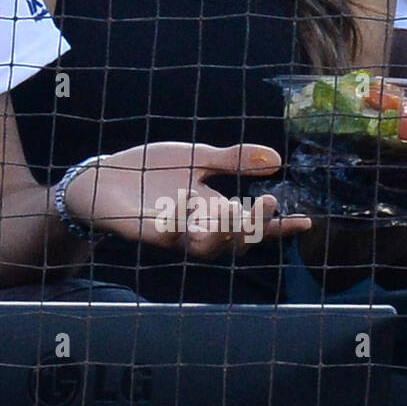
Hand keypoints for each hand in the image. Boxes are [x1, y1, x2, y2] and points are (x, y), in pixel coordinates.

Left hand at [64, 142, 310, 258]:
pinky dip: (178, 227)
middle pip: (234, 240)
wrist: (101, 177)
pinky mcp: (145, 233)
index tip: (305, 221)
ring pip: (205, 247)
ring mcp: (171, 234)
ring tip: (231, 213)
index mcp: (212, 209)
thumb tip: (278, 160)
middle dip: (252, 226)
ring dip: (222, 233)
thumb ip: (232, 160)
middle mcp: (196, 227)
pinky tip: (184, 211)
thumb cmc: (148, 170)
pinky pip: (166, 238)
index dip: (277, 226)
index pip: (251, 223)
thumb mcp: (195, 158)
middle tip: (264, 204)